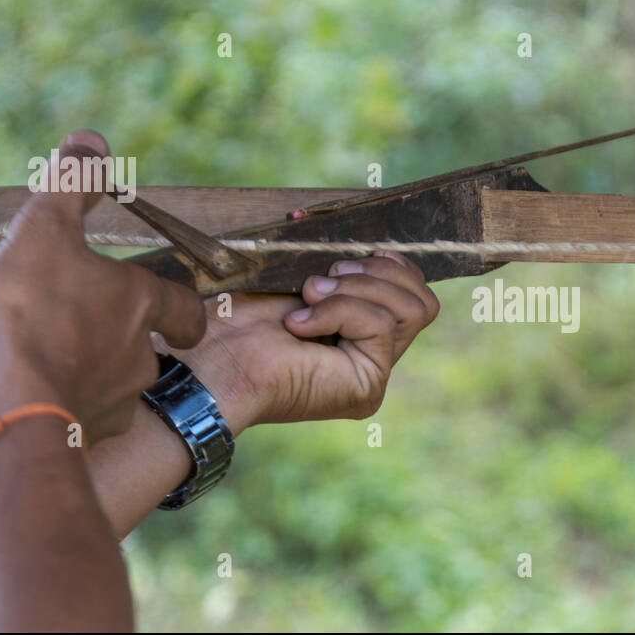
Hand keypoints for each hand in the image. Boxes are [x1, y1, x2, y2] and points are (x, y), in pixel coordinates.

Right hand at [0, 130, 205, 444]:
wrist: (15, 408)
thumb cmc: (33, 312)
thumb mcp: (45, 230)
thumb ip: (70, 184)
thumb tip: (92, 141)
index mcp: (140, 307)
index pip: (185, 309)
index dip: (184, 310)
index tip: (183, 317)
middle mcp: (139, 360)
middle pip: (137, 348)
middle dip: (108, 339)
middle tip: (72, 325)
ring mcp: (113, 405)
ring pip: (97, 384)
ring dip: (66, 369)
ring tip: (19, 357)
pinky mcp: (80, 440)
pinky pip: (59, 416)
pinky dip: (31, 400)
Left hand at [162, 251, 439, 431]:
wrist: (210, 353)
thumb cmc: (240, 314)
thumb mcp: (309, 274)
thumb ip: (352, 268)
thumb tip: (387, 248)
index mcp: (362, 334)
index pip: (415, 293)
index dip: (392, 266)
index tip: (341, 258)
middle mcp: (374, 358)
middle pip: (424, 302)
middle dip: (377, 274)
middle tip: (321, 279)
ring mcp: (374, 375)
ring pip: (410, 310)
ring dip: (356, 290)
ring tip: (309, 296)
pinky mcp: (367, 386)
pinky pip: (381, 325)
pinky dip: (338, 311)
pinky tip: (298, 324)